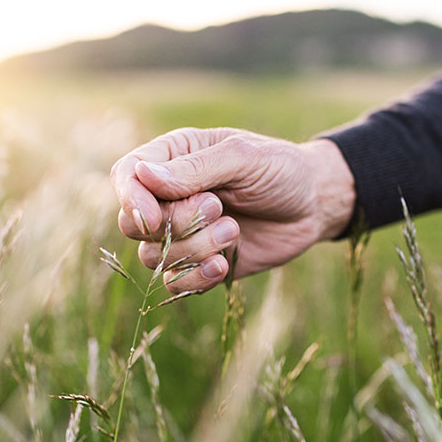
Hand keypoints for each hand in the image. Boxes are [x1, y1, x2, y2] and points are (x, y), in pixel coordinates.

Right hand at [110, 127, 354, 294]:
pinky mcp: (200, 263)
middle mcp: (170, 195)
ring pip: (154, 257)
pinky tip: (222, 265)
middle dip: (174, 223)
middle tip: (217, 207)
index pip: (126, 176)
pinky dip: (195, 278)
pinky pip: (175, 283)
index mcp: (174, 158)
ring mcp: (183, 232)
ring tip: (233, 231)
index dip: (131, 199)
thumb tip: (143, 176)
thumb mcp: (244, 158)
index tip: (153, 218)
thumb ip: (195, 168)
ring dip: (193, 249)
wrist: (315, 205)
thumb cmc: (281, 169)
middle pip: (133, 222)